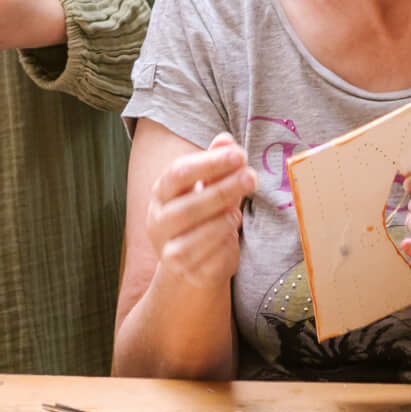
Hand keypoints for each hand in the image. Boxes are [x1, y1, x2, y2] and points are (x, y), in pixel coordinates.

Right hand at [143, 133, 255, 293]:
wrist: (191, 261)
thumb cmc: (203, 215)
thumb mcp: (208, 186)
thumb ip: (216, 165)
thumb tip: (225, 139)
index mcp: (162, 193)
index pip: (179, 173)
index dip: (209, 163)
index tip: (239, 155)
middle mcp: (159, 221)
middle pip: (187, 207)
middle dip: (222, 191)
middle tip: (251, 178)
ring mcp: (168, 250)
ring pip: (192, 238)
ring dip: (220, 223)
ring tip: (238, 212)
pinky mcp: (186, 272)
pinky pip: (205, 262)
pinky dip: (222, 248)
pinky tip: (233, 237)